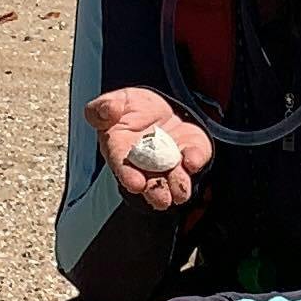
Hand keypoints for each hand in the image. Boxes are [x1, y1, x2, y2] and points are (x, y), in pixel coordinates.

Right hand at [83, 87, 208, 209]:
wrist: (159, 106)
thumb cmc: (130, 108)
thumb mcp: (115, 101)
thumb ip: (105, 107)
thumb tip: (108, 111)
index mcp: (122, 151)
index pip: (123, 167)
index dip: (128, 176)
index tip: (135, 184)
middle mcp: (147, 163)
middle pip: (151, 182)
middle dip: (156, 192)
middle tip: (162, 199)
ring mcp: (170, 160)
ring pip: (174, 178)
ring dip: (178, 186)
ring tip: (180, 193)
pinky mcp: (190, 151)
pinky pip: (195, 157)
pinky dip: (195, 159)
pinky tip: (192, 161)